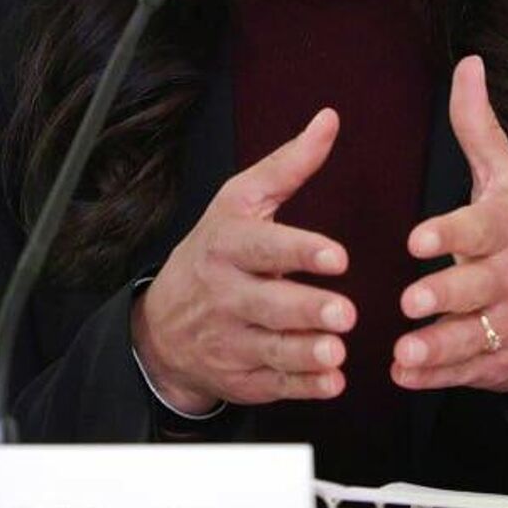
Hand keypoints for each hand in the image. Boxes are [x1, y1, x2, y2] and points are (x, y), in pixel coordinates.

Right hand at [132, 109, 355, 412]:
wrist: (163, 324)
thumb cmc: (215, 251)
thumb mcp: (241, 200)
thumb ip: (289, 165)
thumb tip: (329, 120)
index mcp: (228, 244)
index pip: (263, 247)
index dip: (300, 251)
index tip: (337, 256)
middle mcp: (226, 294)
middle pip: (268, 303)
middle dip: (306, 309)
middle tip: (345, 312)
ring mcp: (232, 339)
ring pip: (271, 348)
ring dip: (307, 353)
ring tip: (338, 351)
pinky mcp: (242, 376)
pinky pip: (274, 383)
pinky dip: (303, 387)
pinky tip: (331, 383)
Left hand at [392, 56, 507, 395]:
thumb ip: (481, 128)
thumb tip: (469, 64)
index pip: (483, 229)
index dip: (452, 233)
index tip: (419, 237)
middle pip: (477, 287)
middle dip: (444, 295)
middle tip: (410, 300)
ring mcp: (506, 324)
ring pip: (471, 337)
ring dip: (437, 346)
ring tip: (403, 351)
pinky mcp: (496, 360)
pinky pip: (465, 372)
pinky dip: (435, 377)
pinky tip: (404, 376)